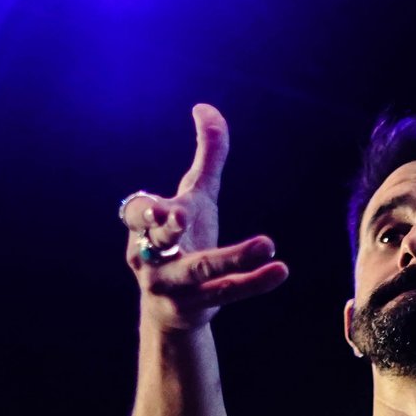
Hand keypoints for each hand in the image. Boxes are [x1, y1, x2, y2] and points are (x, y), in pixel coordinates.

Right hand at [121, 103, 289, 331]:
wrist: (173, 308)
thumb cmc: (184, 241)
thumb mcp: (195, 197)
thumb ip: (205, 156)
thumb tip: (205, 107)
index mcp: (143, 227)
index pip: (135, 213)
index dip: (143, 211)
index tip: (159, 207)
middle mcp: (150, 257)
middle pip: (159, 242)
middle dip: (167, 230)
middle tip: (180, 218)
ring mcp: (171, 285)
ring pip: (200, 270)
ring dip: (233, 256)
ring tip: (266, 243)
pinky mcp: (195, 307)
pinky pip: (226, 292)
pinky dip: (253, 282)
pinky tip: (280, 269)